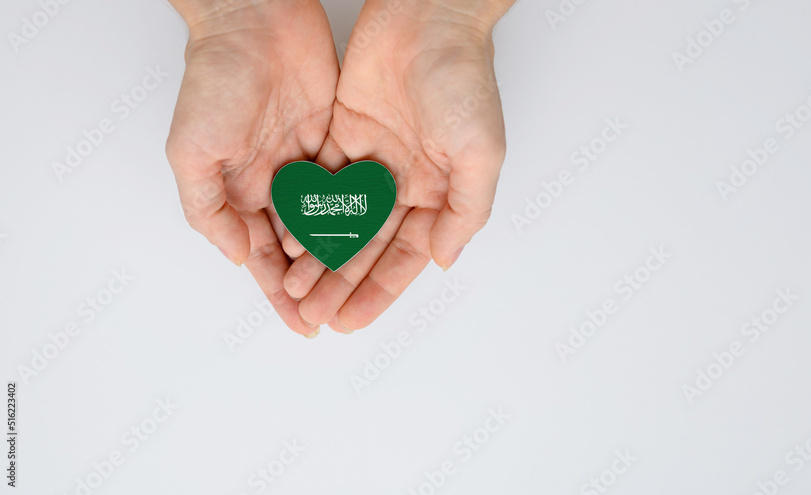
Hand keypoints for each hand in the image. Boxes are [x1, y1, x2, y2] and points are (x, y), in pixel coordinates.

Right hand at [165, 0, 345, 336]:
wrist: (255, 19)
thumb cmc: (215, 80)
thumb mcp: (192, 151)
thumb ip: (208, 209)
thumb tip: (239, 256)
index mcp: (238, 190)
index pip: (263, 256)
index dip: (280, 292)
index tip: (302, 324)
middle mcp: (274, 183)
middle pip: (301, 248)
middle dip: (316, 285)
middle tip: (337, 318)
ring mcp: (307, 162)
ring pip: (330, 224)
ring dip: (342, 258)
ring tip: (360, 291)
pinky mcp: (336, 138)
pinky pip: (352, 186)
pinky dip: (361, 215)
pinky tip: (378, 242)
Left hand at [280, 0, 511, 332]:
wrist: (427, 16)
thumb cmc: (462, 80)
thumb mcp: (481, 153)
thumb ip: (465, 211)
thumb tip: (443, 260)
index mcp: (439, 190)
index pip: (404, 255)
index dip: (378, 290)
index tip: (350, 320)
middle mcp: (405, 181)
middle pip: (367, 246)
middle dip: (341, 282)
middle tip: (312, 314)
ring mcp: (372, 159)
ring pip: (340, 220)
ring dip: (319, 254)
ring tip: (294, 287)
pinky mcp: (343, 133)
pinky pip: (321, 182)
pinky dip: (304, 211)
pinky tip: (286, 238)